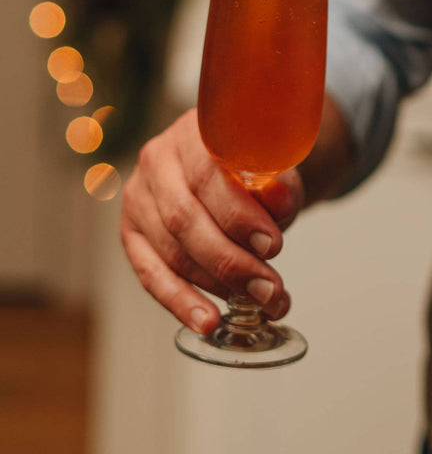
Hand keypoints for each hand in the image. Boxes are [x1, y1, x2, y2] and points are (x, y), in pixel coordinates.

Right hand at [120, 109, 301, 335]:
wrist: (232, 166)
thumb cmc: (253, 166)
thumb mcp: (275, 167)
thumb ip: (279, 184)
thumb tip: (279, 201)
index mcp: (193, 130)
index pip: (208, 175)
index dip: (239, 215)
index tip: (273, 246)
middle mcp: (157, 159)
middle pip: (185, 218)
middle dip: (231, 260)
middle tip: (269, 288)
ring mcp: (138, 196)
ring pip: (170, 250)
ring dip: (216, 285)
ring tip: (258, 303)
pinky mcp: (130, 232)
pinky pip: (150, 274)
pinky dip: (181, 302)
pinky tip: (208, 322)